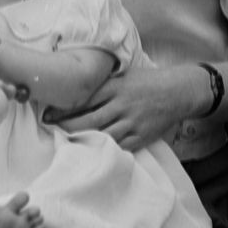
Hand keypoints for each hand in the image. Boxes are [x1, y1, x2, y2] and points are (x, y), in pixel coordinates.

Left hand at [50, 64, 203, 152]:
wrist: (179, 92)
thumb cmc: (149, 81)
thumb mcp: (126, 74)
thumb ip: (104, 82)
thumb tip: (78, 86)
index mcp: (116, 87)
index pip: (84, 99)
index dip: (64, 108)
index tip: (48, 114)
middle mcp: (122, 105)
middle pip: (89, 120)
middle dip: (67, 127)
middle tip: (50, 130)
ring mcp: (132, 122)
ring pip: (102, 135)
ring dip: (83, 140)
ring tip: (66, 143)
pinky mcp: (141, 136)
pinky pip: (119, 146)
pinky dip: (104, 150)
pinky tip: (91, 153)